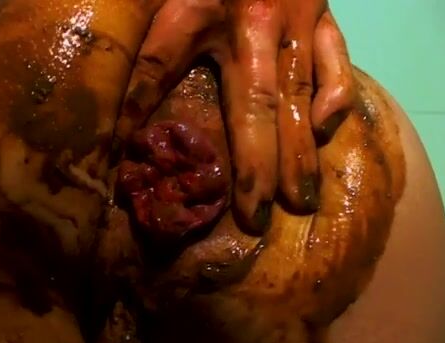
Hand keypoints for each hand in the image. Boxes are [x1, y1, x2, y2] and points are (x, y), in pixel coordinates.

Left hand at [116, 0, 354, 233]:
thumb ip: (136, 30)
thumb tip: (107, 91)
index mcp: (199, 9)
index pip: (159, 69)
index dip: (136, 117)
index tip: (122, 169)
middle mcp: (254, 22)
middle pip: (252, 106)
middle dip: (255, 167)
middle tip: (255, 220)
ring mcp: (297, 19)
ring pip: (299, 95)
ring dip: (300, 152)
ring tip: (301, 201)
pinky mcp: (324, 14)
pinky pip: (337, 61)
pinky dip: (335, 97)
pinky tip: (324, 129)